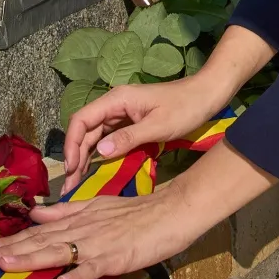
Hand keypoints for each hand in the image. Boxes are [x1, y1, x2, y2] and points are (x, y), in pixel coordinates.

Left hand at [0, 187, 201, 278]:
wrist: (172, 211)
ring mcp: (100, 243)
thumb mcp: (97, 205)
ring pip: (61, 251)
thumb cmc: (136, 212)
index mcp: (79, 217)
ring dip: (32, 259)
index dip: (15, 239)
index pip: (41, 230)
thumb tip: (36, 213)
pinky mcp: (118, 256)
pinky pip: (96, 267)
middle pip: (44, 241)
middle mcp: (84, 229)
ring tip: (7, 266)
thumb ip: (67, 211)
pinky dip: (79, 274)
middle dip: (13, 250)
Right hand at [62, 24, 277, 185]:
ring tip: (78, 182)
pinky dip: (99, 153)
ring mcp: (122, 113)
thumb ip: (129, 138)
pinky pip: (108, 138)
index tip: (71, 168)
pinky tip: (95, 169)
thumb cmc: (185, 107)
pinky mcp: (131, 122)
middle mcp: (115, 104)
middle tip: (71, 184)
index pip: (82, 119)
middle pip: (86, 129)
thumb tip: (100, 151)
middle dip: (75, 155)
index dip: (71, 143)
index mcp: (117, 99)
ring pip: (95, 135)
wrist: (207, 94)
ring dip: (85, 156)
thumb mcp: (158, 126)